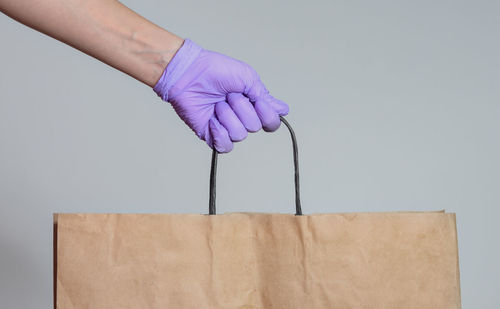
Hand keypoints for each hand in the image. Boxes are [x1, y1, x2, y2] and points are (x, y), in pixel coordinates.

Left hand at [153, 39, 288, 152]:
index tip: (258, 102)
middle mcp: (242, 118)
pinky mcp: (211, 135)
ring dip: (228, 116)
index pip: (271, 123)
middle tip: (229, 95)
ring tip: (217, 104)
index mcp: (253, 105)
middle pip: (254, 127)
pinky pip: (225, 146)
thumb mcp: (248, 78)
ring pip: (240, 135)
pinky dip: (220, 133)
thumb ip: (265, 96)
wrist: (189, 74)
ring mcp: (227, 127)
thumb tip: (283, 110)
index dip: (268, 116)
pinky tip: (212, 120)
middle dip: (242, 108)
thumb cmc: (215, 70)